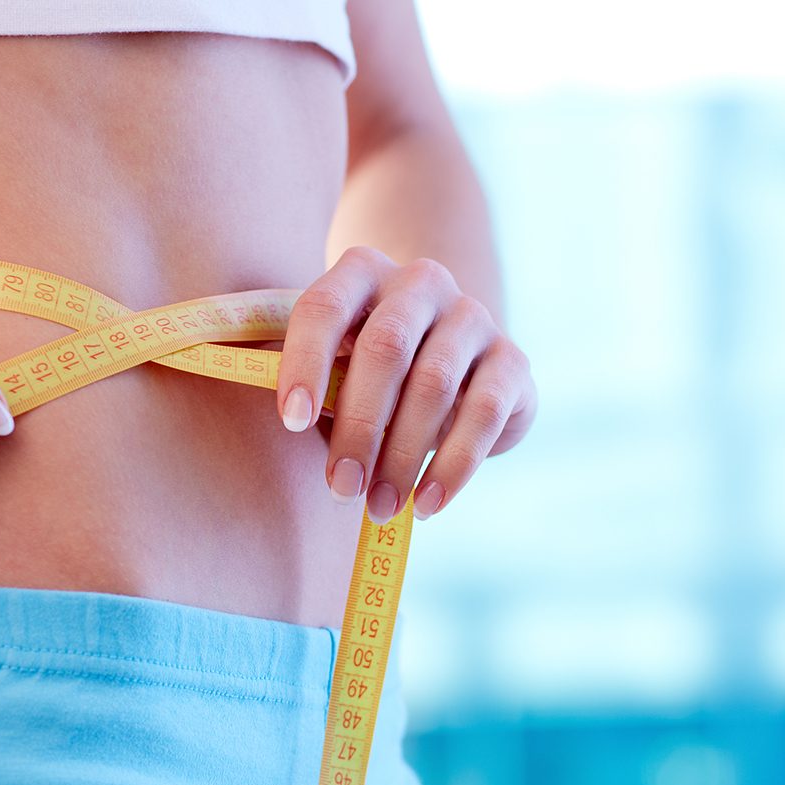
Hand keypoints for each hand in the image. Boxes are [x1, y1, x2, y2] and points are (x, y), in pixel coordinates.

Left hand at [276, 246, 536, 520]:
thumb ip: (305, 385)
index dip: (306, 363)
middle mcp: (420, 282)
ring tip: (379, 507)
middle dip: (359, 426)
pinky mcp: (511, 359)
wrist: (452, 363)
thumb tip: (277, 417)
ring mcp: (471, 316)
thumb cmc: (367, 371)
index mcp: (362, 273)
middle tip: (340, 489)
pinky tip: (426, 506)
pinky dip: (453, 466)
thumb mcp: (332, 367)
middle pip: (386, 348)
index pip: (326, 307)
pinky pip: (484, 414)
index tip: (292, 423)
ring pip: (435, 385)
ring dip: (403, 457)